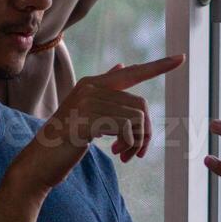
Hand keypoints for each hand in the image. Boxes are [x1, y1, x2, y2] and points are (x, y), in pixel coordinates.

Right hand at [11, 54, 184, 190]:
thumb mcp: (86, 114)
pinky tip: (118, 154)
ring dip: (138, 142)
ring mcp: (88, 102)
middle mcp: (91, 88)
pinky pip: (128, 128)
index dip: (158, 66)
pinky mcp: (88, 120)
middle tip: (136, 153)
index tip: (181, 58)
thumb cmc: (64, 142)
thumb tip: (122, 66)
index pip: (132, 72)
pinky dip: (130, 144)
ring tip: (125, 155)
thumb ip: (104, 93)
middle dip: (145, 132)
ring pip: (138, 118)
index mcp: (92, 84)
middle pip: (141, 105)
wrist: (38, 163)